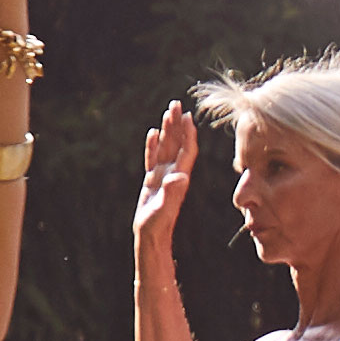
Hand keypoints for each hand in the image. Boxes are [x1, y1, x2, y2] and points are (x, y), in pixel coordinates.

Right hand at [131, 100, 198, 242]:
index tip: (187, 116)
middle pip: (176, 144)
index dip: (187, 134)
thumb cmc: (157, 225)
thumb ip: (171, 193)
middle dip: (176, 124)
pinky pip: (153, 158)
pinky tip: (153, 133)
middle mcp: (172, 174)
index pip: (186, 150)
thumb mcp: (164, 209)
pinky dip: (153, 145)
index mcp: (178, 178)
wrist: (151, 237)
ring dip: (167, 131)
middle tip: (176, 104)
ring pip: (165, 148)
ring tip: (167, 112)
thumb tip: (181, 176)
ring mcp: (162, 176)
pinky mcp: (152, 181)